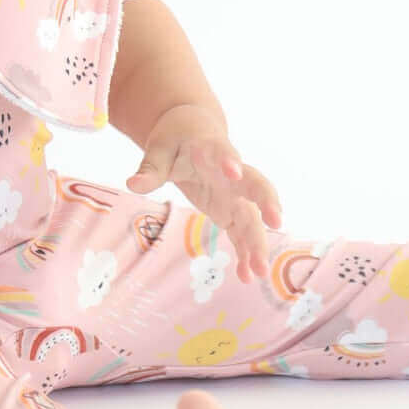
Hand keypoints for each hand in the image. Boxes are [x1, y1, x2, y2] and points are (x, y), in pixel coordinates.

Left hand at [125, 103, 282, 283]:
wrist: (193, 132)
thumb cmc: (176, 138)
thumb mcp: (159, 148)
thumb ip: (150, 168)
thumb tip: (132, 184)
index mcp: (212, 149)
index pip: (224, 152)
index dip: (229, 160)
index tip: (233, 170)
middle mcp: (232, 173)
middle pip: (256, 185)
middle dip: (266, 202)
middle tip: (276, 221)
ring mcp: (236, 194)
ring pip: (253, 216)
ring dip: (258, 242)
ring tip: (260, 271)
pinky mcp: (232, 210)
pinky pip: (243, 232)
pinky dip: (245, 252)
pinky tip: (246, 276)